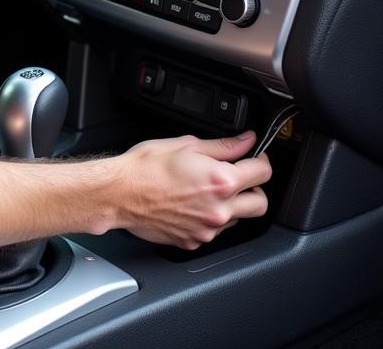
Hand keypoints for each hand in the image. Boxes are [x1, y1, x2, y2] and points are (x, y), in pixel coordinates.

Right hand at [115, 130, 271, 250]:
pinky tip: (191, 203)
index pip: (263, 173)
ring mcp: (207, 230)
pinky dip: (209, 217)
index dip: (261, 160)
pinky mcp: (193, 241)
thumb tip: (246, 141)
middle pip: (260, 204)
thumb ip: (223, 146)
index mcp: (221, 182)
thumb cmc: (146, 167)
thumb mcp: (186, 145)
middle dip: (255, 188)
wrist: (119, 193)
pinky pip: (214, 231)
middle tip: (239, 176)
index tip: (255, 156)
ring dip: (232, 205)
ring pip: (238, 219)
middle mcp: (219, 210)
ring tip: (206, 189)